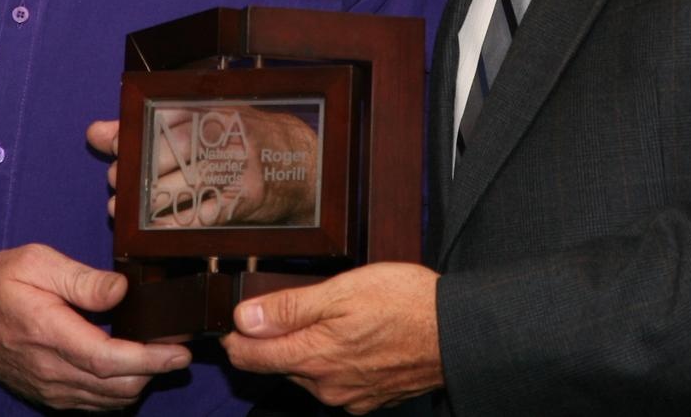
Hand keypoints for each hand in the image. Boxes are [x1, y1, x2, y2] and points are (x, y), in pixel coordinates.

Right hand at [0, 243, 189, 410]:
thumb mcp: (36, 262)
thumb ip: (81, 279)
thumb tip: (121, 290)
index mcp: (48, 333)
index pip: (107, 359)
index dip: (148, 360)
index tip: (178, 352)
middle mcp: (50, 370)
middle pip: (115, 387)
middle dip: (153, 371)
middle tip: (178, 349)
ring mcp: (50, 388)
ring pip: (108, 401)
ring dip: (138, 382)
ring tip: (158, 355)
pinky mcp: (50, 395)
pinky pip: (93, 404)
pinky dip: (118, 392)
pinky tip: (130, 369)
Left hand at [88, 108, 318, 226]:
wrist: (303, 165)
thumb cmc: (247, 138)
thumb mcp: (207, 119)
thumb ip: (148, 126)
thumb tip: (97, 132)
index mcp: (215, 109)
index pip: (162, 118)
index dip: (131, 134)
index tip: (113, 147)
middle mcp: (227, 135)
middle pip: (169, 152)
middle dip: (136, 170)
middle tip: (118, 181)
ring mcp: (237, 169)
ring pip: (180, 185)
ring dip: (145, 202)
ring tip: (127, 207)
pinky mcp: (244, 200)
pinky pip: (199, 216)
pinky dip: (170, 225)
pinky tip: (154, 228)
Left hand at [221, 263, 442, 413]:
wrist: (456, 331)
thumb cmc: (405, 303)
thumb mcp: (341, 290)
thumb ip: (288, 308)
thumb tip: (244, 318)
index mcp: (313, 357)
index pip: (250, 357)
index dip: (234, 338)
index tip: (233, 322)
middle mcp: (326, 387)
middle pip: (279, 365)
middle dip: (277, 340)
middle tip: (294, 307)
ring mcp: (348, 397)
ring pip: (308, 374)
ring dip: (308, 350)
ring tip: (332, 319)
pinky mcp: (369, 400)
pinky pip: (336, 383)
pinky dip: (335, 363)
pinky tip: (354, 339)